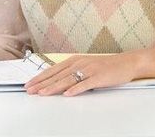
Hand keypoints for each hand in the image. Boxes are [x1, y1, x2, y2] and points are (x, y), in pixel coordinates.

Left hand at [25, 52, 140, 95]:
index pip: (52, 70)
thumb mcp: (85, 66)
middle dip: (41, 83)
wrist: (126, 62)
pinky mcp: (98, 77)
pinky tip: (67, 94)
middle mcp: (78, 63)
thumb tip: (57, 81)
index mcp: (73, 60)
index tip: (29, 84)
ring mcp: (88, 70)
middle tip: (29, 90)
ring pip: (67, 80)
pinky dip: (75, 89)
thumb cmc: (104, 66)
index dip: (39, 77)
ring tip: (42, 93)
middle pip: (56, 75)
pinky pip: (85, 84)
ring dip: (53, 87)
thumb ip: (72, 72)